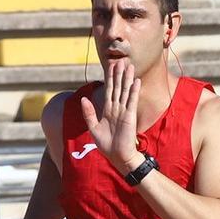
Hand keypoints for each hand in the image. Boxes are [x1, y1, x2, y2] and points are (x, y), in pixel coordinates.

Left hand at [77, 55, 142, 173]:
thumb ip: (89, 113)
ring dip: (127, 79)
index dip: (109, 79)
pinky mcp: (130, 116)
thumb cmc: (107, 145)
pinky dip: (133, 91)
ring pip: (125, 91)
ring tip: (130, 66)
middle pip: (118, 87)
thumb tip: (83, 99)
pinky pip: (132, 101)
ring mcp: (124, 112)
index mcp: (108, 110)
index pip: (109, 90)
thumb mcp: (93, 128)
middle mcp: (117, 109)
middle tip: (121, 61)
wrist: (118, 157)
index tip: (111, 67)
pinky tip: (135, 81)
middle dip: (119, 74)